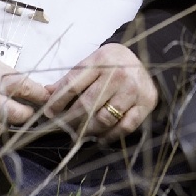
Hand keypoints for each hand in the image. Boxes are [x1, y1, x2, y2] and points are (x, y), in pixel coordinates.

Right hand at [0, 43, 50, 138]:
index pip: (30, 90)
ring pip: (1, 129)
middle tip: (30, 110)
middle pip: (19, 115)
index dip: (42, 95)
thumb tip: (25, 86)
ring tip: (10, 117)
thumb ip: (7, 74)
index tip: (47, 97)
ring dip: (9, 124)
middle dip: (29, 113)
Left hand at [43, 43, 157, 142]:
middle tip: (64, 127)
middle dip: (71, 119)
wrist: (148, 57)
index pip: (73, 85)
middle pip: (87, 105)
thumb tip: (46, 93)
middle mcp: (118, 75)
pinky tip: (100, 137)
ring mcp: (132, 90)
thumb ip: (71, 78)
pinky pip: (124, 127)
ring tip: (80, 132)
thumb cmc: (115, 62)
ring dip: (88, 130)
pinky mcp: (145, 103)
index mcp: (102, 60)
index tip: (49, 113)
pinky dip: (110, 135)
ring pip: (104, 119)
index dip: (58, 102)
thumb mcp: (93, 61)